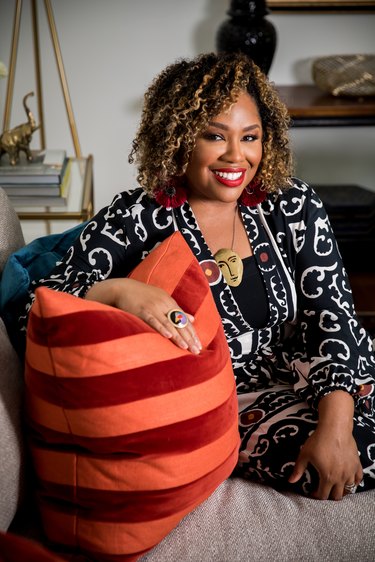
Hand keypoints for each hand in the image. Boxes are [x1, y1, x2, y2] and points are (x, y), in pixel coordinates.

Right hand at [85, 278, 201, 354]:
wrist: (122, 288)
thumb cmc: (142, 296)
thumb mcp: (161, 300)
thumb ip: (176, 310)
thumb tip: (193, 319)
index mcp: (169, 302)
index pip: (184, 320)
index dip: (192, 333)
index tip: (199, 345)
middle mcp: (164, 304)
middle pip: (179, 322)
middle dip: (189, 337)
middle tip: (197, 350)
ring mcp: (153, 307)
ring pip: (169, 323)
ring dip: (178, 336)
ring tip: (186, 347)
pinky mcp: (142, 310)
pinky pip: (153, 320)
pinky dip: (161, 328)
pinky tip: (168, 336)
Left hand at [288, 391, 362, 499]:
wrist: (335, 428)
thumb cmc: (318, 441)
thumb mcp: (304, 455)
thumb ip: (298, 470)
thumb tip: (290, 481)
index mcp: (327, 477)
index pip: (323, 495)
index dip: (316, 496)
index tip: (312, 492)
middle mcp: (340, 477)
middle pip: (337, 496)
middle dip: (329, 496)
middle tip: (324, 490)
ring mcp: (350, 472)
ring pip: (349, 489)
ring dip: (342, 490)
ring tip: (335, 486)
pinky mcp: (357, 464)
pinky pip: (358, 479)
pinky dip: (354, 482)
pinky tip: (348, 479)